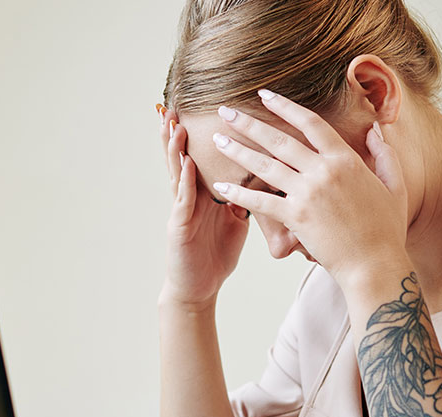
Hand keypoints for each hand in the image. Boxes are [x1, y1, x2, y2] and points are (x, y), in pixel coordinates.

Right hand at [157, 104, 249, 309]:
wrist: (199, 288)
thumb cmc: (216, 255)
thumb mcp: (235, 221)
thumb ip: (246, 198)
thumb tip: (268, 179)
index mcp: (204, 193)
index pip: (199, 155)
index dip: (196, 132)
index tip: (200, 107)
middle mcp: (189, 197)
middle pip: (182, 157)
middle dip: (177, 131)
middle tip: (174, 104)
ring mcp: (182, 210)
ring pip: (177, 173)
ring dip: (174, 148)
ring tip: (173, 124)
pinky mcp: (179, 227)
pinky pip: (183, 200)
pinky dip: (185, 181)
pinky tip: (187, 164)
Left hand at [208, 90, 409, 285]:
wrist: (375, 264)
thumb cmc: (386, 228)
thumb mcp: (394, 185)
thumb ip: (384, 154)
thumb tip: (376, 129)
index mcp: (346, 159)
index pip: (311, 123)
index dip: (285, 106)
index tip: (264, 95)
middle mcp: (324, 171)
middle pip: (279, 139)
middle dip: (248, 123)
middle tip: (225, 111)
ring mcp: (308, 193)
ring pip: (265, 165)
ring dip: (237, 151)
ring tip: (216, 141)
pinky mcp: (296, 217)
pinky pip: (261, 201)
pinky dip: (239, 194)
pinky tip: (220, 187)